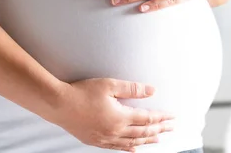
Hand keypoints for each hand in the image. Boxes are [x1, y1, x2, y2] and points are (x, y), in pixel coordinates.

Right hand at [52, 78, 173, 151]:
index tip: (172, 117)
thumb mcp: (109, 85)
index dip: (161, 118)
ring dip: (147, 141)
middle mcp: (115, 131)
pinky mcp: (95, 141)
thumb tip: (151, 91)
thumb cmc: (82, 93)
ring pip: (132, 142)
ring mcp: (105, 138)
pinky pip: (117, 147)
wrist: (59, 104)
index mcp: (120, 117)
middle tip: (171, 128)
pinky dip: (129, 148)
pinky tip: (134, 149)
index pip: (147, 119)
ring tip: (158, 140)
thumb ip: (132, 89)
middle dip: (159, 130)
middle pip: (143, 132)